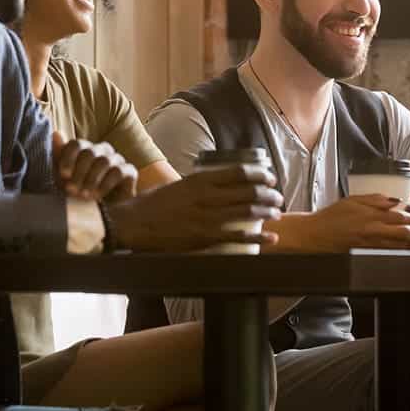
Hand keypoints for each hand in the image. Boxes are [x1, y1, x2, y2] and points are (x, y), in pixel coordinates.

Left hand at [53, 133, 136, 201]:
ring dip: (91, 179)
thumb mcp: (64, 177)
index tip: (63, 175)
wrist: (102, 213)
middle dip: (79, 172)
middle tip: (71, 190)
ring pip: (104, 161)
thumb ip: (59, 155)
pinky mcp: (129, 171)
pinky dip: (105, 185)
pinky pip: (118, 172)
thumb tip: (56, 133)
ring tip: (84, 195)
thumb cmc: (80, 191)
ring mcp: (117, 160)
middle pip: (90, 152)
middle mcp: (103, 150)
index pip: (76, 144)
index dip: (68, 158)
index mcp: (86, 149)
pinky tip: (97, 196)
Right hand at [106, 164, 282, 252]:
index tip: (269, 178)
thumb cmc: (153, 204)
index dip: (259, 175)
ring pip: (247, 213)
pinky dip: (258, 237)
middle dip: (268, 195)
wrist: (132, 224)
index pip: (239, 172)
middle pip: (248, 192)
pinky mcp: (204, 238)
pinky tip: (270, 238)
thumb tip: (220, 182)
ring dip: (267, 212)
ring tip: (277, 213)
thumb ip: (200, 184)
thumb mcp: (179, 185)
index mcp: (200, 180)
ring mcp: (206, 218)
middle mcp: (206, 196)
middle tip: (277, 197)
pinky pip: (238, 237)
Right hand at [306, 194, 409, 251]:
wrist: (316, 234)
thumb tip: (395, 200)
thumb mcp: (354, 199)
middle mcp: (373, 231)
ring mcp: (371, 245)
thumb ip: (376, 199)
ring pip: (400, 245)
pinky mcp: (368, 254)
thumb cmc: (332, 217)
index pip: (401, 215)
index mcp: (371, 215)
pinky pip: (390, 253)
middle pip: (405, 232)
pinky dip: (400, 250)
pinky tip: (404, 246)